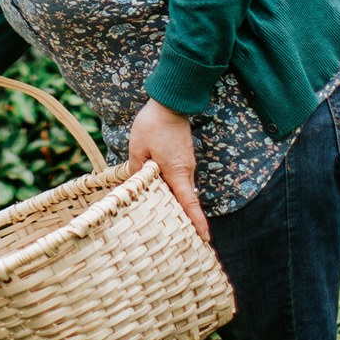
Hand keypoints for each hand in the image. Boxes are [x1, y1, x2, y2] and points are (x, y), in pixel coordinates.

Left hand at [128, 97, 207, 240]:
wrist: (170, 102)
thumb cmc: (153, 124)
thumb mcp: (137, 148)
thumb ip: (136, 170)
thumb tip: (134, 185)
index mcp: (176, 172)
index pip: (189, 203)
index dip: (197, 221)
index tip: (205, 237)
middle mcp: (186, 170)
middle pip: (185, 199)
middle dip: (184, 218)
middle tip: (179, 237)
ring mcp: (186, 163)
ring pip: (181, 188)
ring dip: (175, 201)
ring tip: (164, 217)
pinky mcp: (183, 156)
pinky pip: (179, 177)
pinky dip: (172, 188)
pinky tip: (159, 191)